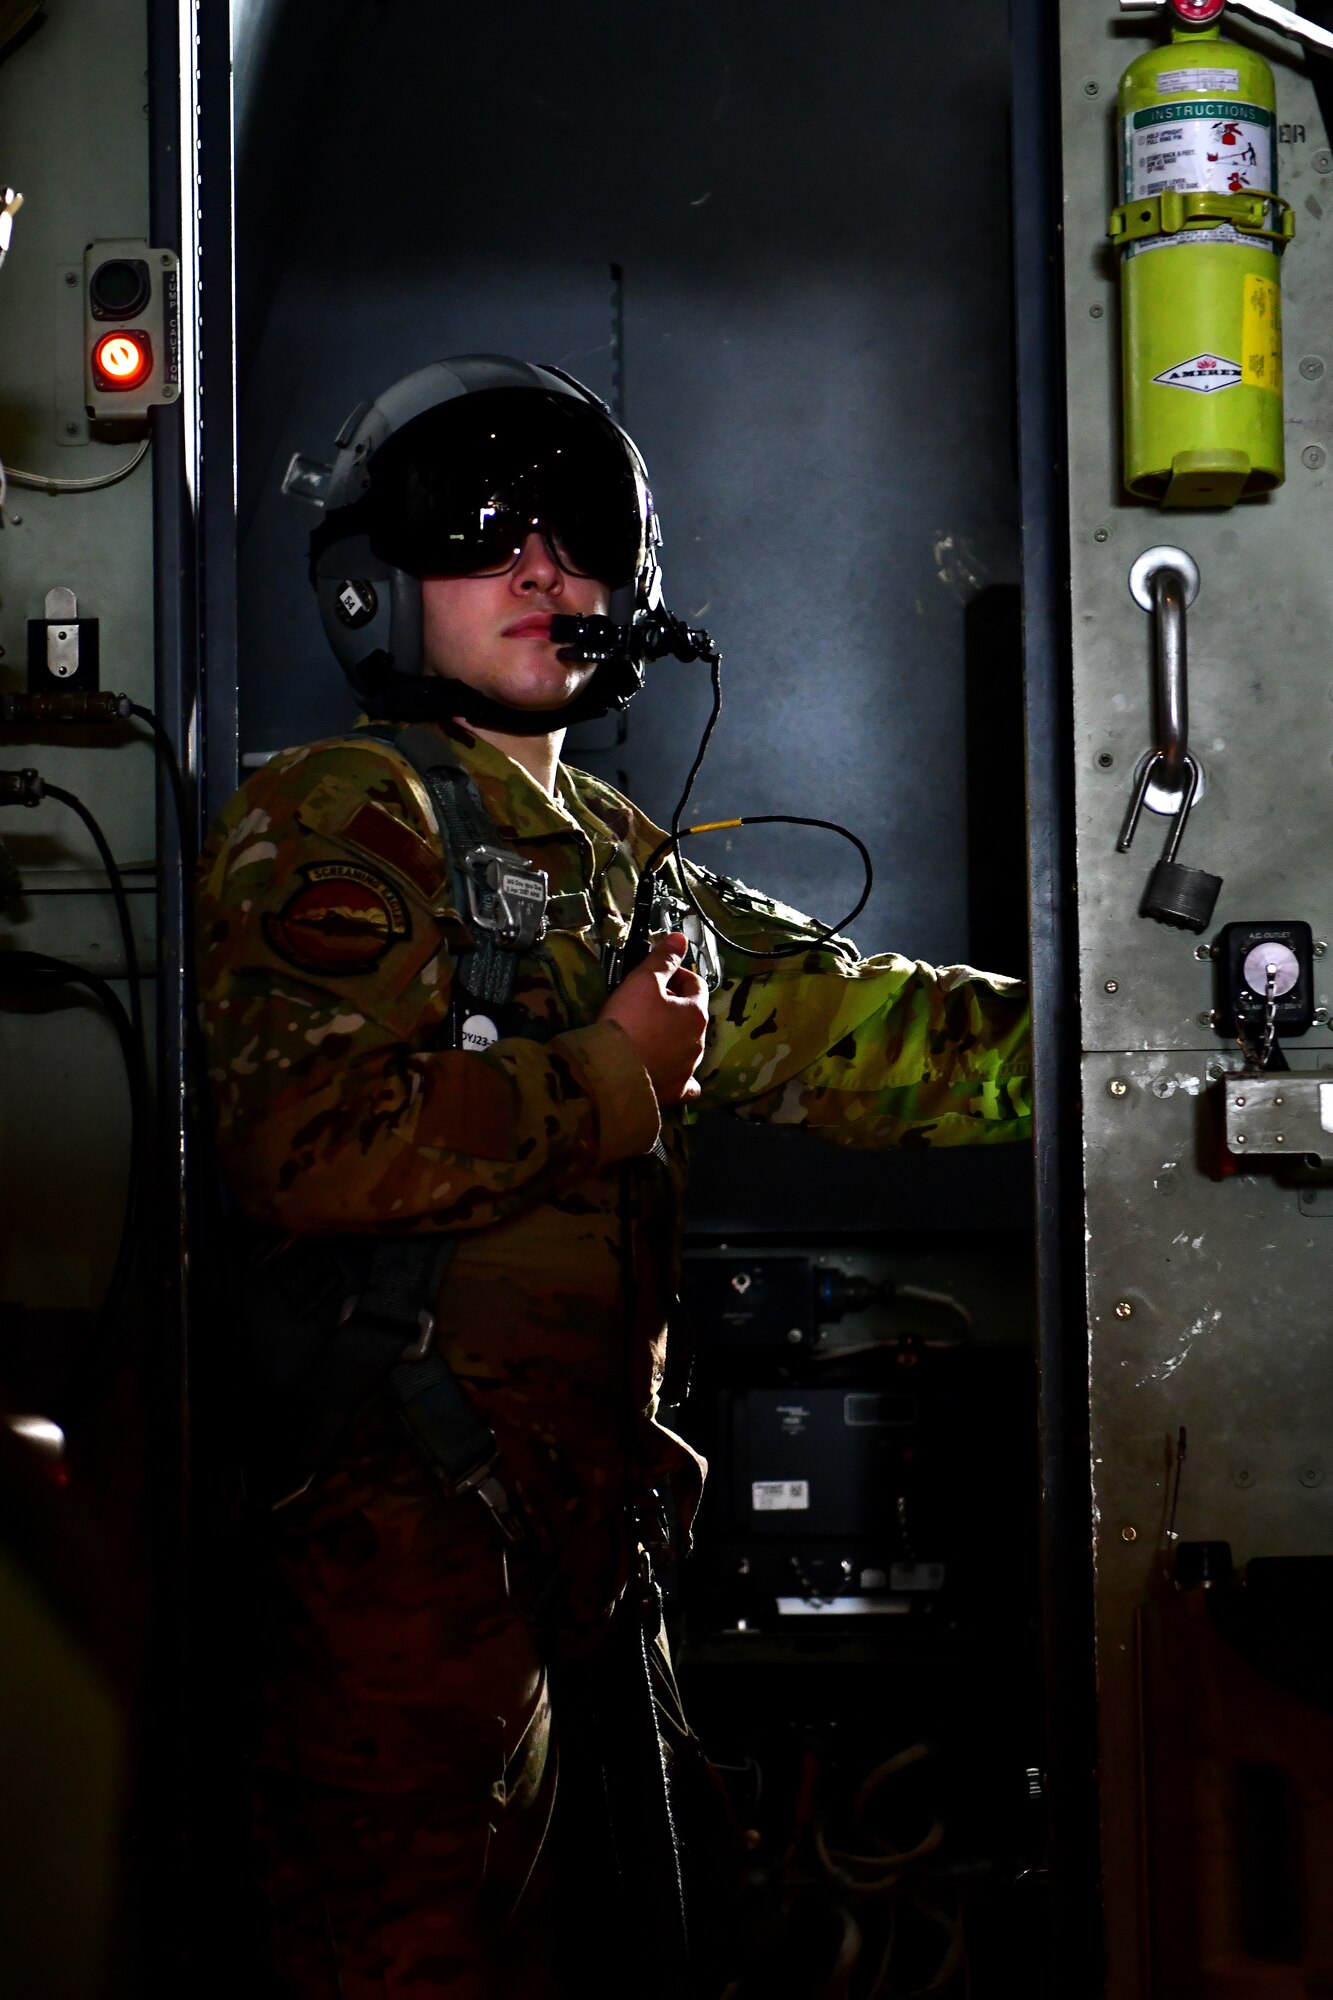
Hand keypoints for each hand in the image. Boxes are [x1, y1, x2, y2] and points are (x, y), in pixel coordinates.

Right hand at [599, 931, 708, 1104]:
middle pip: (693, 1015)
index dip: (677, 976)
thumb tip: (681, 937)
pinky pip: (685, 1082)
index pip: (696, 984)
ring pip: (688, 1046)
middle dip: (675, 1006)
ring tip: (647, 1033)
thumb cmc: (627, 1021)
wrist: (610, 1071)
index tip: (656, 977)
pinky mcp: (676, 1091)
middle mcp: (699, 1042)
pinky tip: (668, 1070)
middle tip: (647, 1003)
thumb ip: (664, 958)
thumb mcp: (643, 981)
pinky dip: (679, 1073)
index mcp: (696, 1013)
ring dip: (674, 1036)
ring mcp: (689, 1068)